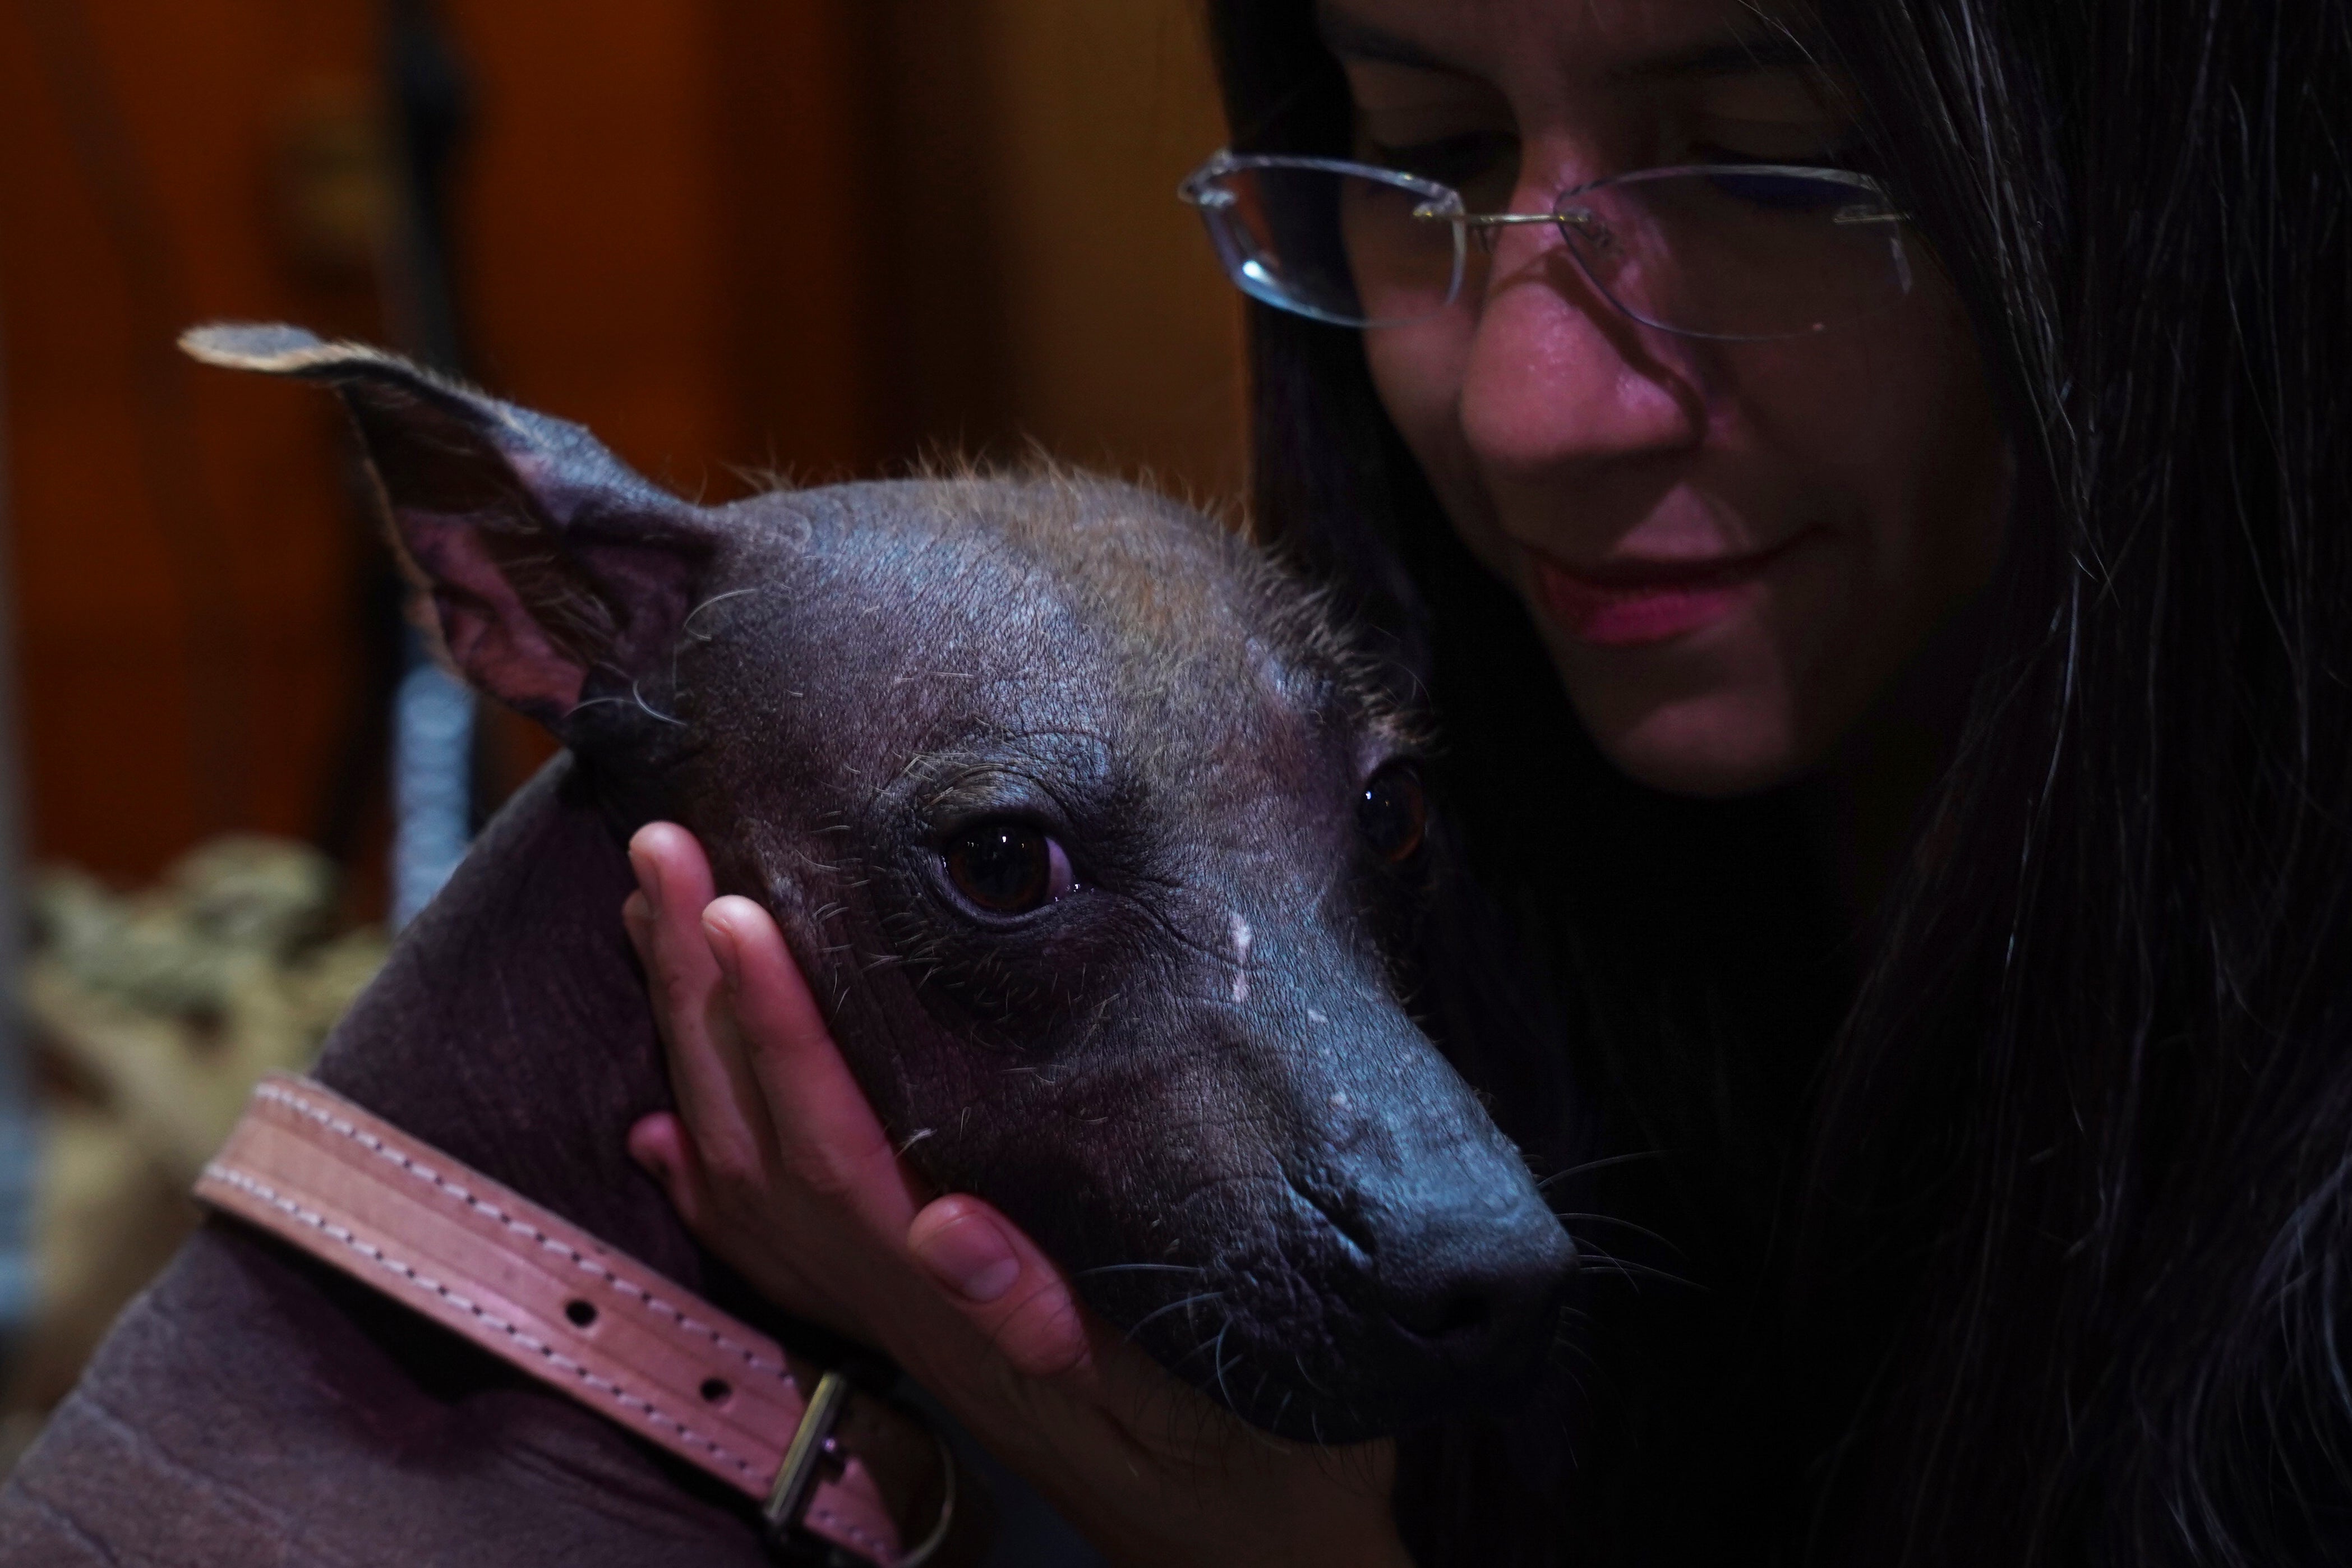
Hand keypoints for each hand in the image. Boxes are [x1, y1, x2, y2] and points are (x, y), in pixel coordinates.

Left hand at [620, 822, 1409, 1567]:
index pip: (835, 1151)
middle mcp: (896, 1306)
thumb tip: (946, 1222)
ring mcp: (888, 1314)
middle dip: (701, 993)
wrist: (1243, 1549)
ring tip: (653, 919)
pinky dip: (705, 1169)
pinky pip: (769, 1242)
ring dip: (692, 1043)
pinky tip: (668, 1122)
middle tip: (660, 853)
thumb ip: (1052, 1318)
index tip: (733, 914)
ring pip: (744, 1173)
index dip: (779, 1032)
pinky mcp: (903, 1320)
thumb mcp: (1172, 1404)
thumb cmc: (1234, 1467)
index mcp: (958, 1308)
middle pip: (758, 1140)